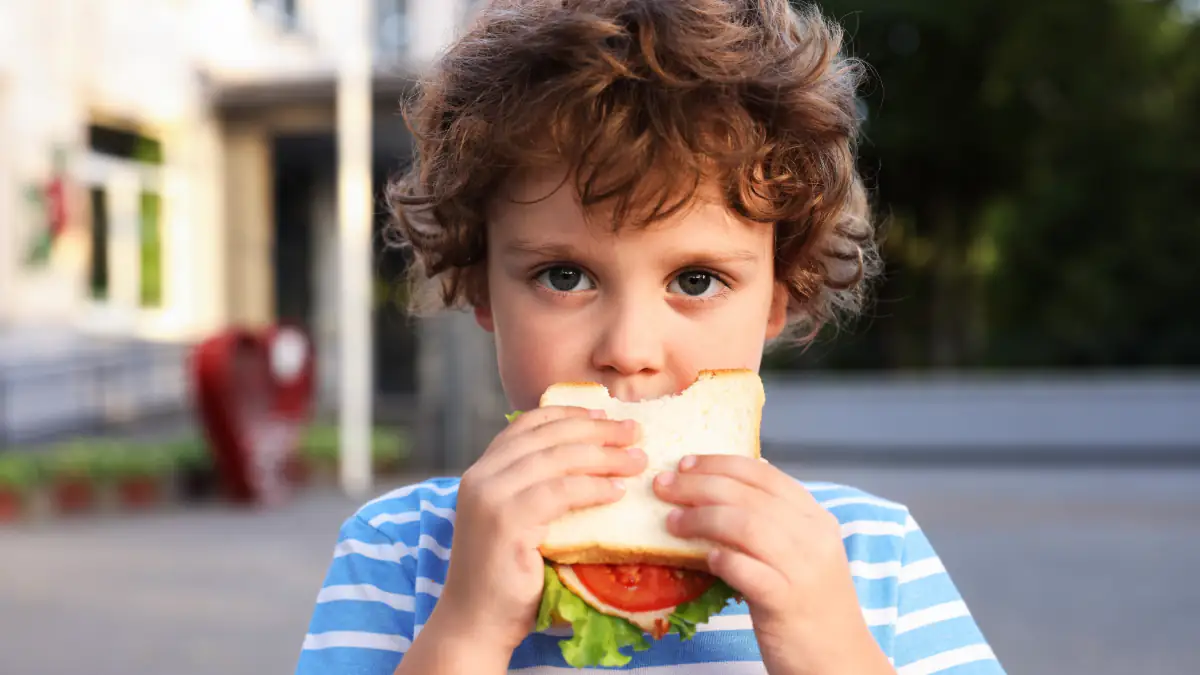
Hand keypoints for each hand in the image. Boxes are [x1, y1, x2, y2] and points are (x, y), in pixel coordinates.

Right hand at [430, 406, 645, 659]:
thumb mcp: (519, 520)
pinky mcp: (506, 521)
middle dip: (597, 430)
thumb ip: (538, 489)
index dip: (570, 414)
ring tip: (637, 460)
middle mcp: (481, 476)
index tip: (606, 415)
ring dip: (605, 456)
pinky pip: (561, 492)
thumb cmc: (506, 577)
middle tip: (634, 431)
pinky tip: (618, 491)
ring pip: (558, 459)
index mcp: (482, 470)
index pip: (528, 424)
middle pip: (548, 436)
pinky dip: (595, 487)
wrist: (476, 623)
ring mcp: (490, 496)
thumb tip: (592, 462)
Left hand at [653, 456, 893, 674]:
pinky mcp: (786, 602)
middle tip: (664, 485)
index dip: (720, 463)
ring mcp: (802, 569)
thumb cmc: (810, 608)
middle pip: (747, 495)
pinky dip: (721, 558)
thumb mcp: (800, 555)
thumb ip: (773, 523)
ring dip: (700, 518)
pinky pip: (746, 569)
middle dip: (698, 485)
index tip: (686, 463)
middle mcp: (813, 537)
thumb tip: (723, 488)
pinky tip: (702, 557)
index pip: (764, 474)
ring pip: (745, 524)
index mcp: (816, 519)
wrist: (839, 662)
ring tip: (671, 521)